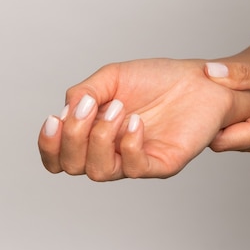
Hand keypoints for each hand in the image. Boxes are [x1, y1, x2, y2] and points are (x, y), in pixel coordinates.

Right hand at [38, 58, 249, 180]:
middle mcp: (112, 151)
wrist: (201, 80)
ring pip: (99, 172)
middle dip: (73, 137)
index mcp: (94, 133)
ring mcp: (135, 159)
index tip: (54, 119)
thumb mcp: (112, 77)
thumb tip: (65, 111)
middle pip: (73, 166)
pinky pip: (135, 168)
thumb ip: (83, 92)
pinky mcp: (161, 163)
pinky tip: (136, 121)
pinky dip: (129, 144)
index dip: (49, 145)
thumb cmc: (158, 79)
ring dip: (101, 137)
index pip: (59, 157)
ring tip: (119, 108)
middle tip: (90, 106)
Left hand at [205, 55, 249, 156]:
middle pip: (226, 141)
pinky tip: (245, 99)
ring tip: (226, 93)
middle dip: (215, 121)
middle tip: (206, 93)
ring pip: (238, 139)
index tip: (197, 101)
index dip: (205, 123)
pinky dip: (244, 120)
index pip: (220, 141)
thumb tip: (208, 72)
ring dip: (230, 120)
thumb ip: (241, 75)